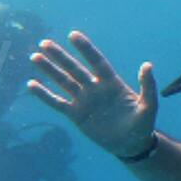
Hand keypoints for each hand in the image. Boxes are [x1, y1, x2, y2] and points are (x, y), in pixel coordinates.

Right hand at [28, 31, 157, 158]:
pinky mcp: (76, 115)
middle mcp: (95, 88)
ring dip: (49, 70)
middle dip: (60, 56)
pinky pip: (57, 103)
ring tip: (34, 57)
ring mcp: (84, 100)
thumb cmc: (142, 125)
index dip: (85, 49)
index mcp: (112, 83)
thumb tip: (148, 65)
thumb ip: (148, 86)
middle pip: (75, 68)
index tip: (73, 34)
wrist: (131, 145)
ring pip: (63, 82)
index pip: (97, 62)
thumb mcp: (149, 106)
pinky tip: (31, 84)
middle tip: (44, 42)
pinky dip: (44, 94)